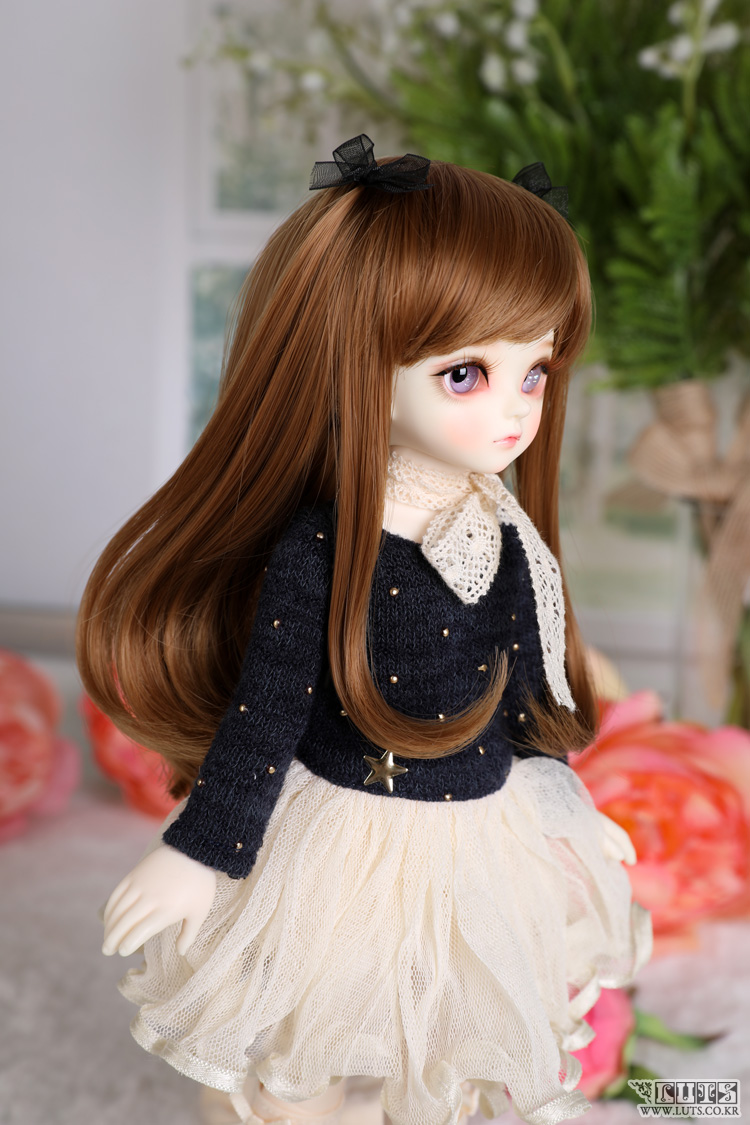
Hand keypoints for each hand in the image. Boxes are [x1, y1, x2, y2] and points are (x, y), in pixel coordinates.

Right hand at [102, 844, 216, 956]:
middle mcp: (150, 899)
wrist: (194, 848)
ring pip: (118, 909)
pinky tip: (109, 918)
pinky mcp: (135, 874)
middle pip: (124, 923)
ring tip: (106, 939)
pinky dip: (110, 908)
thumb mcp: (200, 911)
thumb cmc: (200, 883)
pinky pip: (117, 894)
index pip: (140, 932)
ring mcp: (140, 885)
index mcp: (166, 911)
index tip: (123, 951)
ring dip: (109, 926)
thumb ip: (189, 934)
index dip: (127, 944)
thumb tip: (181, 952)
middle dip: (112, 939)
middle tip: (107, 951)